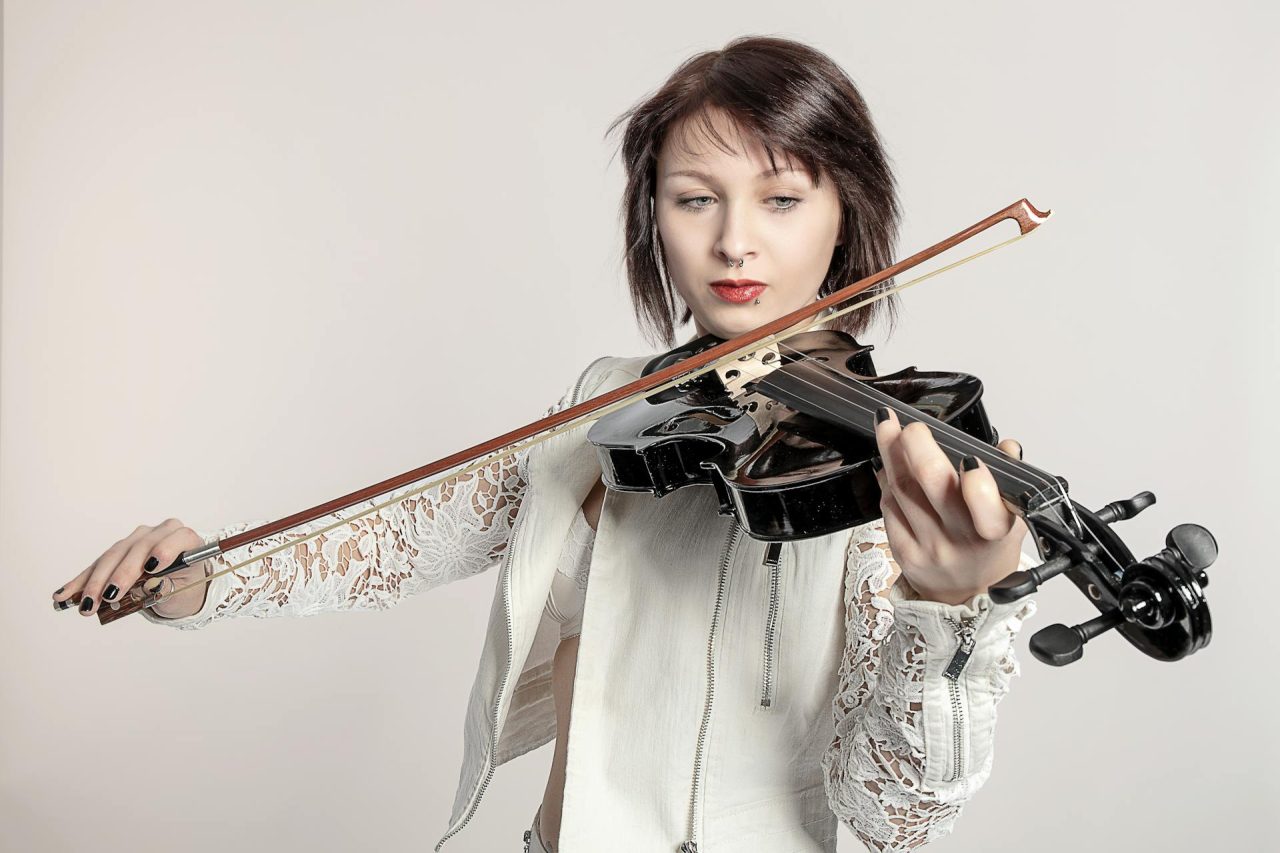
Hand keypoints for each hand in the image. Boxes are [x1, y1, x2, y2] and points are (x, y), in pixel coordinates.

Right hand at [52, 519, 207, 617]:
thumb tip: (147, 587)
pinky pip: (98, 564)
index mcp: (186, 539)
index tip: (152, 568)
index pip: (178, 538)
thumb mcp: (184, 590)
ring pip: (114, 556)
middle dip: (120, 575)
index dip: (165, 551)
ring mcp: (138, 539)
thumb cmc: (186, 585)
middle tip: (107, 596)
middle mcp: (160, 533)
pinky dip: (82, 580)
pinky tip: (65, 593)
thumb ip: (167, 586)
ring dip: (96, 581)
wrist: (181, 583)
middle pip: (137, 550)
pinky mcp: (120, 550)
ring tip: (85, 603)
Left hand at [871, 407, 1027, 605]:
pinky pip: (888, 507)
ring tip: (888, 427)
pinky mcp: (903, 552)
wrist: (964, 597)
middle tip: (909, 425)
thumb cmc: (988, 553)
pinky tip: (888, 464)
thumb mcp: (1012, 520)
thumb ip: (1010, 481)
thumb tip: (1007, 447)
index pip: (988, 511)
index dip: (979, 484)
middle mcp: (960, 542)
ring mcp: (928, 548)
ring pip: (902, 490)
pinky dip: (886, 481)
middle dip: (917, 446)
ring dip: (891, 453)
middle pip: (932, 486)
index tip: (970, 458)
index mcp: (995, 533)